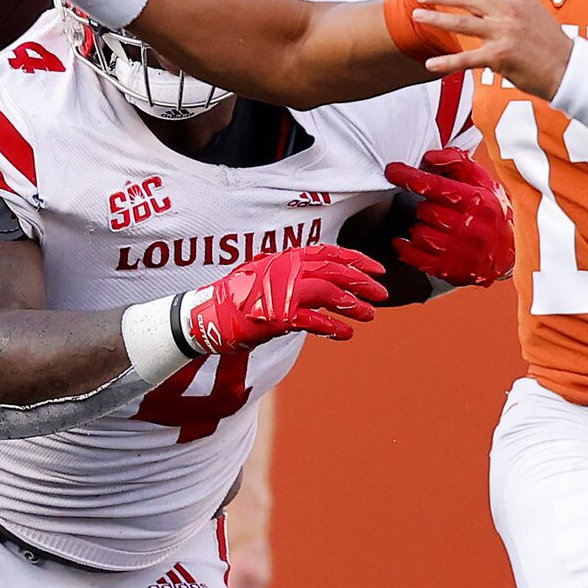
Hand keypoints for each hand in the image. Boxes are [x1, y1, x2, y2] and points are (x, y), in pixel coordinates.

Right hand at [180, 244, 387, 353]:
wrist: (204, 316)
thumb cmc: (236, 299)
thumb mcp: (266, 277)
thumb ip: (292, 276)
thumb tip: (320, 282)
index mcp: (286, 258)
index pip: (329, 253)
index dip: (357, 259)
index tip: (377, 269)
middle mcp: (286, 269)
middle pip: (335, 271)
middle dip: (363, 282)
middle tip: (383, 293)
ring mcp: (281, 291)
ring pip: (329, 292)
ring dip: (354, 305)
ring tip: (371, 315)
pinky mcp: (276, 316)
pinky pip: (313, 320)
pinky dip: (333, 327)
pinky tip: (346, 334)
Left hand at [383, 146, 514, 286]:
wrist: (510, 253)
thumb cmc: (491, 212)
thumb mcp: (483, 182)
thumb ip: (458, 162)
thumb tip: (430, 157)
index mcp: (477, 201)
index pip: (437, 187)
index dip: (411, 177)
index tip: (393, 171)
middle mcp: (469, 227)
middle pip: (426, 211)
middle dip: (425, 207)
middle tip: (436, 210)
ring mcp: (459, 251)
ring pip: (419, 234)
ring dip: (419, 228)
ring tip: (433, 226)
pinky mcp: (449, 268)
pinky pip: (415, 257)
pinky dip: (406, 248)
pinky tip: (406, 242)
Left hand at [412, 0, 572, 96]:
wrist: (567, 68)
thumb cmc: (548, 43)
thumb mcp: (531, 12)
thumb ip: (507, 4)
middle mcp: (508, 11)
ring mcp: (503, 33)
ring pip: (461, 22)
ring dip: (436, 18)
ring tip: (417, 15)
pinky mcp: (499, 57)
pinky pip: (466, 59)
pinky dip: (446, 62)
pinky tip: (430, 64)